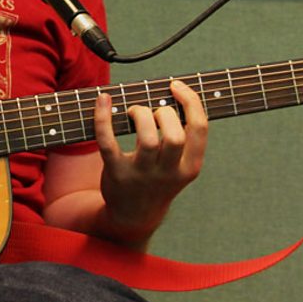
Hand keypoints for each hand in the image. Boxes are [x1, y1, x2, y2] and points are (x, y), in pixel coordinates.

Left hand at [93, 79, 207, 240]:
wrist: (134, 216)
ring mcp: (142, 176)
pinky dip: (103, 119)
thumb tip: (173, 91)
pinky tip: (103, 100)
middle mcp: (168, 173)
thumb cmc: (159, 177)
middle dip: (164, 113)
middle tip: (152, 111)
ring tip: (135, 112)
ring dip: (141, 115)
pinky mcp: (116, 174)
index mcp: (190, 167)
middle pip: (174, 136)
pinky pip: (108, 143)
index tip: (175, 86)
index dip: (190, 101)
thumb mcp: (180, 164)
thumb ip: (183, 135)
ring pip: (147, 141)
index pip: (199, 128)